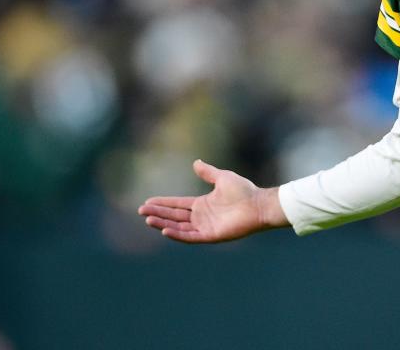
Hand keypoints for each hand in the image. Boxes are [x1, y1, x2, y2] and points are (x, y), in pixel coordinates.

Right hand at [138, 159, 285, 242]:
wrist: (258, 204)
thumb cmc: (244, 191)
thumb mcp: (222, 178)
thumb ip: (208, 172)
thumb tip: (195, 162)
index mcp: (202, 204)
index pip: (177, 204)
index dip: (163, 203)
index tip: (147, 201)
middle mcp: (201, 216)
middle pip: (174, 215)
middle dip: (158, 213)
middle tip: (141, 210)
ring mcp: (205, 227)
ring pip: (178, 226)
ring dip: (163, 223)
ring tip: (148, 219)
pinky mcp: (210, 235)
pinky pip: (190, 236)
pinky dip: (177, 234)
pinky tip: (165, 230)